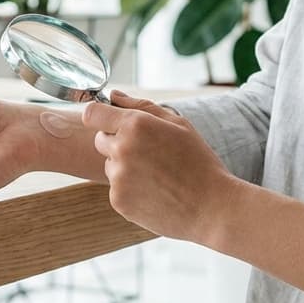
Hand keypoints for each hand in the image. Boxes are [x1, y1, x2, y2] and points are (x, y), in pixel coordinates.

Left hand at [81, 90, 246, 242]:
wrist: (211, 207)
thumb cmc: (198, 161)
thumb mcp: (178, 124)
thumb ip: (141, 105)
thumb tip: (112, 95)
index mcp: (135, 125)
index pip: (92, 113)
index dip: (100, 116)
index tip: (111, 123)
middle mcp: (121, 149)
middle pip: (100, 140)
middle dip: (117, 142)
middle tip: (149, 153)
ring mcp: (118, 177)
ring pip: (110, 165)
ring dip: (125, 167)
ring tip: (157, 176)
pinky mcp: (118, 201)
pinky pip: (116, 188)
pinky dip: (131, 189)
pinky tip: (155, 192)